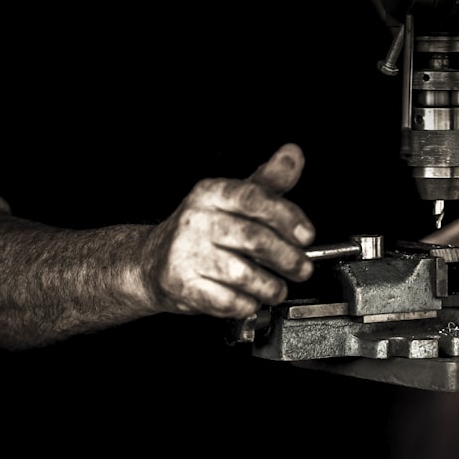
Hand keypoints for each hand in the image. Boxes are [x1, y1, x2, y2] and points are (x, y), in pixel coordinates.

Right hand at [146, 143, 315, 318]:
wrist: (152, 262)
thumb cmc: (202, 230)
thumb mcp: (233, 199)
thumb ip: (267, 181)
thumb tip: (293, 155)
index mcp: (211, 193)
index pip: (253, 198)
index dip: (286, 217)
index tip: (306, 235)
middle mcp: (196, 220)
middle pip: (253, 238)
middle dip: (287, 258)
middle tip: (302, 268)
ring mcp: (186, 253)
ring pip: (242, 274)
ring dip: (270, 286)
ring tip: (278, 288)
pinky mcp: (181, 284)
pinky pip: (225, 300)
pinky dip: (246, 304)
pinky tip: (250, 299)